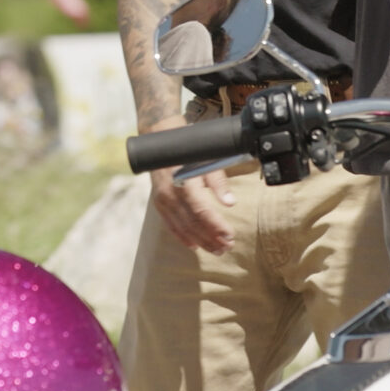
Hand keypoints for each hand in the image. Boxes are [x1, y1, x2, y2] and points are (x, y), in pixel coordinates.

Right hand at [144, 114, 235, 253]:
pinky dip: (182, 237)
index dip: (216, 226)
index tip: (230, 235)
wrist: (163, 140)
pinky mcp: (158, 203)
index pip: (201, 211)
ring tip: (216, 250)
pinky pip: (170, 225)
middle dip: (211, 237)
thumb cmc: (191, 150)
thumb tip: (230, 203)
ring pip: (182, 227)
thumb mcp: (208, 160)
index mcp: (184, 182)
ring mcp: (162, 200)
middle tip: (227, 247)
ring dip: (200, 241)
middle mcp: (170, 193)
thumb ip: (219, 182)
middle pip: (192, 223)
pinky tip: (194, 246)